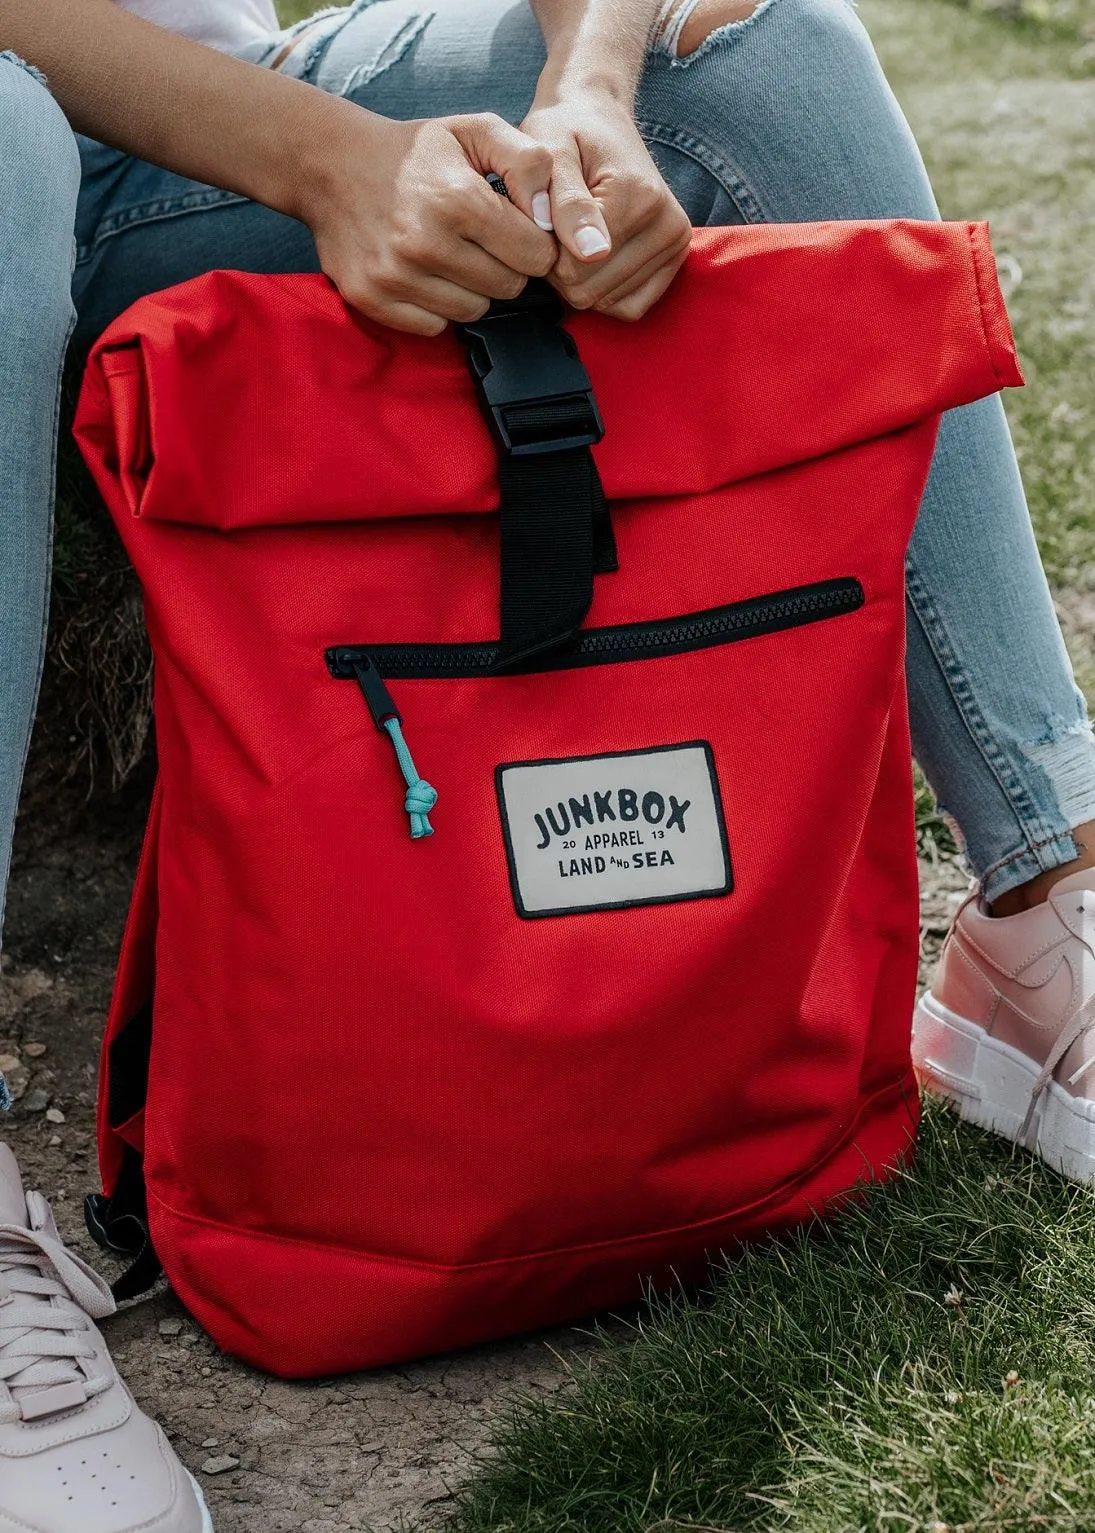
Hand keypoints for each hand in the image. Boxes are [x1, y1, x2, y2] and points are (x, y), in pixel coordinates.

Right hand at [300, 102, 558, 334]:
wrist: (332, 164)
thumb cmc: (416, 152)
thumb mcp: (477, 130)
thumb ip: (528, 162)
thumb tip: (549, 217)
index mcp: (459, 201)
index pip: (536, 256)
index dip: (533, 243)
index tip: (513, 228)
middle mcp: (426, 242)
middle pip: (508, 288)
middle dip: (504, 266)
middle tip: (479, 240)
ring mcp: (396, 275)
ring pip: (473, 312)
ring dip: (471, 289)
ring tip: (451, 254)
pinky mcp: (373, 298)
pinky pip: (434, 327)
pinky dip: (436, 307)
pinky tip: (424, 274)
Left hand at [520, 91, 691, 320]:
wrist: (597, 116)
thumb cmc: (565, 132)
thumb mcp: (551, 154)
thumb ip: (566, 202)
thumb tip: (591, 252)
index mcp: (640, 197)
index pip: (575, 269)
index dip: (545, 251)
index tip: (544, 216)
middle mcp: (668, 224)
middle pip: (590, 292)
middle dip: (561, 268)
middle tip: (558, 227)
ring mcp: (676, 245)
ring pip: (605, 302)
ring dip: (579, 278)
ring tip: (576, 235)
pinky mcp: (676, 261)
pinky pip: (629, 308)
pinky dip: (604, 290)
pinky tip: (595, 257)